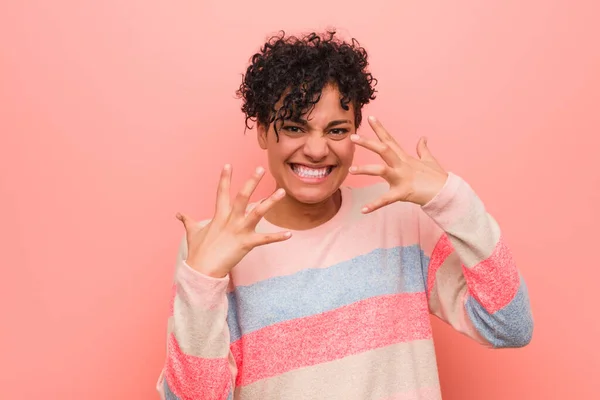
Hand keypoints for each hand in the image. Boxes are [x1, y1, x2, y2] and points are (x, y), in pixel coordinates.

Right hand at [176, 164, 291, 277]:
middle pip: (242, 197)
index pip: (222, 192)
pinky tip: (289, 234)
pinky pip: (265, 240)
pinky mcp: (246, 244)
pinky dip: (277, 237)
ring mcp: (239, 231)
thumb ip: (188, 221)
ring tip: (282, 191)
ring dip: (271, 202)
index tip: (228, 165)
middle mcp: (230, 220)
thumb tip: (178, 214)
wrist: (201, 270)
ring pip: (257, 212)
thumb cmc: (198, 251)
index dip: (225, 178)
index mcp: (219, 215)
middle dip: (251, 182)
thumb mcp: (192, 233)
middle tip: (260, 169)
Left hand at [349, 116, 448, 211]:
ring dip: (365, 170)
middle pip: (383, 150)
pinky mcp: (403, 192)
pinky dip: (374, 205)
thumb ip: (423, 149)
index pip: (390, 140)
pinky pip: (386, 200)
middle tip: (352, 136)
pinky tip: (363, 210)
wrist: (447, 192)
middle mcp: (402, 165)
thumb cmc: (438, 178)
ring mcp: (402, 178)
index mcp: (405, 158)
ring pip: (381, 171)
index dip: (380, 129)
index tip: (370, 117)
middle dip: (368, 143)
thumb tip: (423, 138)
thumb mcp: (430, 161)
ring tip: (351, 170)